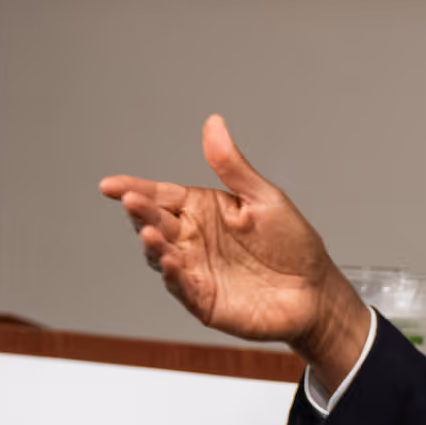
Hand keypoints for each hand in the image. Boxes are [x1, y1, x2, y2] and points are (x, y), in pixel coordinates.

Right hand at [99, 116, 370, 385]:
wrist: (315, 291)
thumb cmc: (292, 243)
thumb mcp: (263, 197)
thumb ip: (233, 167)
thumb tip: (213, 124)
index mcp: (202, 210)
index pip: (161, 195)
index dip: (135, 189)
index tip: (110, 184)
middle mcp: (192, 239)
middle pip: (155, 222)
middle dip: (140, 212)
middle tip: (132, 201)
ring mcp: (196, 270)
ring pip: (161, 256)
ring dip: (152, 245)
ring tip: (149, 231)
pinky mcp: (204, 301)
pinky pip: (183, 288)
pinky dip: (174, 276)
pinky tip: (171, 261)